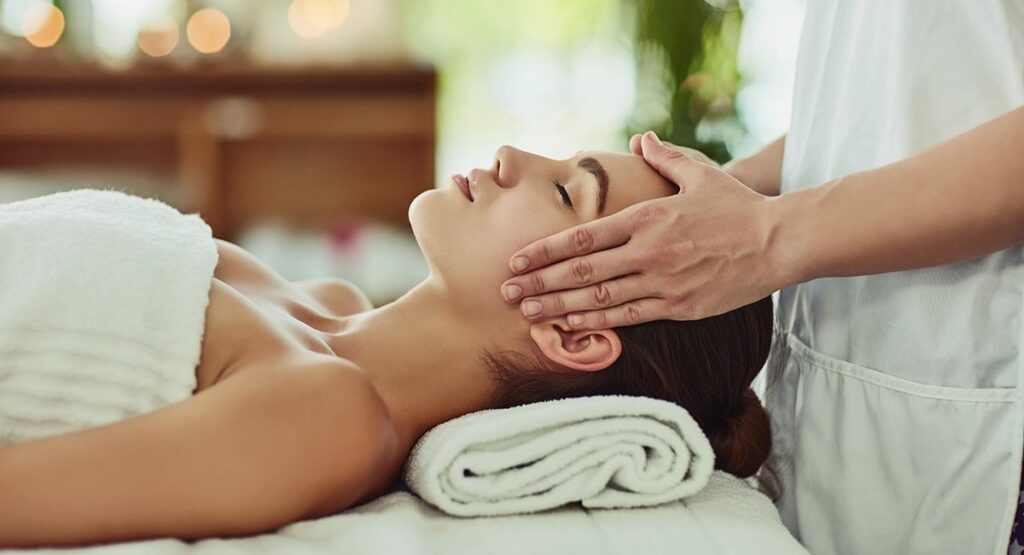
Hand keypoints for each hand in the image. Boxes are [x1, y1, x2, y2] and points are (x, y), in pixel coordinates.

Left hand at [500, 131, 787, 328]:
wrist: (780, 241)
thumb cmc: (737, 207)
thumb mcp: (700, 173)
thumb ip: (664, 157)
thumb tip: (639, 141)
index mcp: (646, 218)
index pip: (582, 237)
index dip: (544, 250)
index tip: (516, 260)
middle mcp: (648, 251)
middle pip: (580, 271)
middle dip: (539, 282)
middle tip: (506, 293)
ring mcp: (662, 282)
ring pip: (599, 298)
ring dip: (558, 306)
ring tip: (527, 313)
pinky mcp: (679, 307)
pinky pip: (629, 318)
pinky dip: (596, 323)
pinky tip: (570, 326)